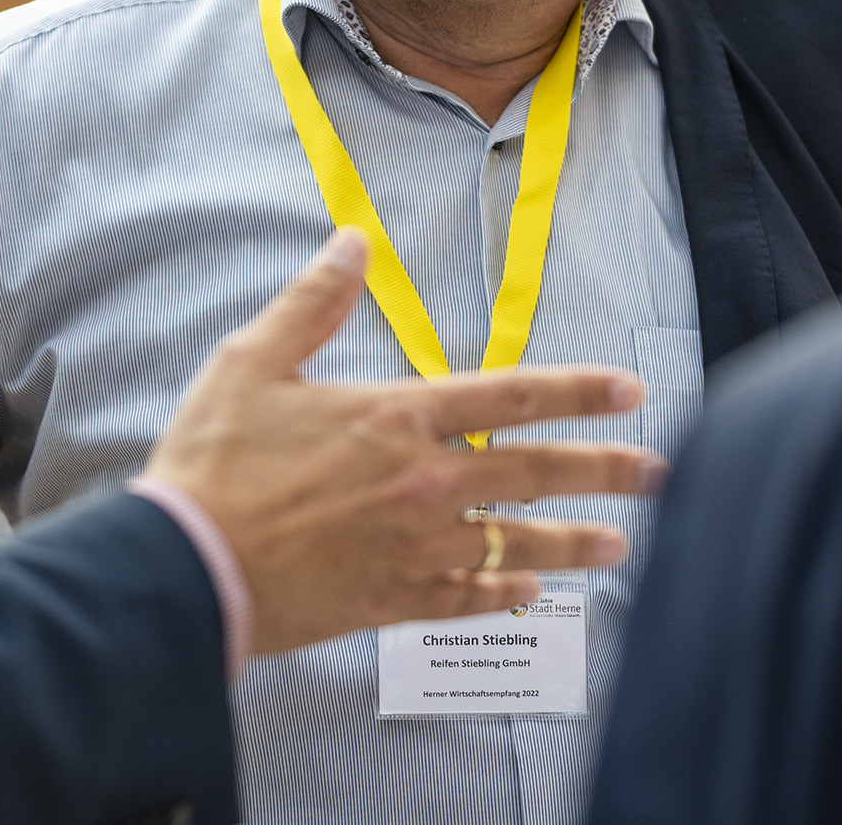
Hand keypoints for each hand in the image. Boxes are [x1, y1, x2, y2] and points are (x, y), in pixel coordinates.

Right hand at [144, 229, 666, 654]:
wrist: (184, 565)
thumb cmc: (212, 461)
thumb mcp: (252, 361)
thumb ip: (312, 301)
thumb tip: (352, 241)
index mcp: (397, 417)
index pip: (513, 395)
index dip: (580, 390)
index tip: (629, 390)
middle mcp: (423, 482)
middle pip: (536, 472)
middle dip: (605, 471)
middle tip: (658, 473)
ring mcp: (414, 547)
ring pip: (517, 543)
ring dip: (573, 541)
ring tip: (617, 543)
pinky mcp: (392, 600)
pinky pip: (468, 599)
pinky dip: (505, 595)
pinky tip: (531, 595)